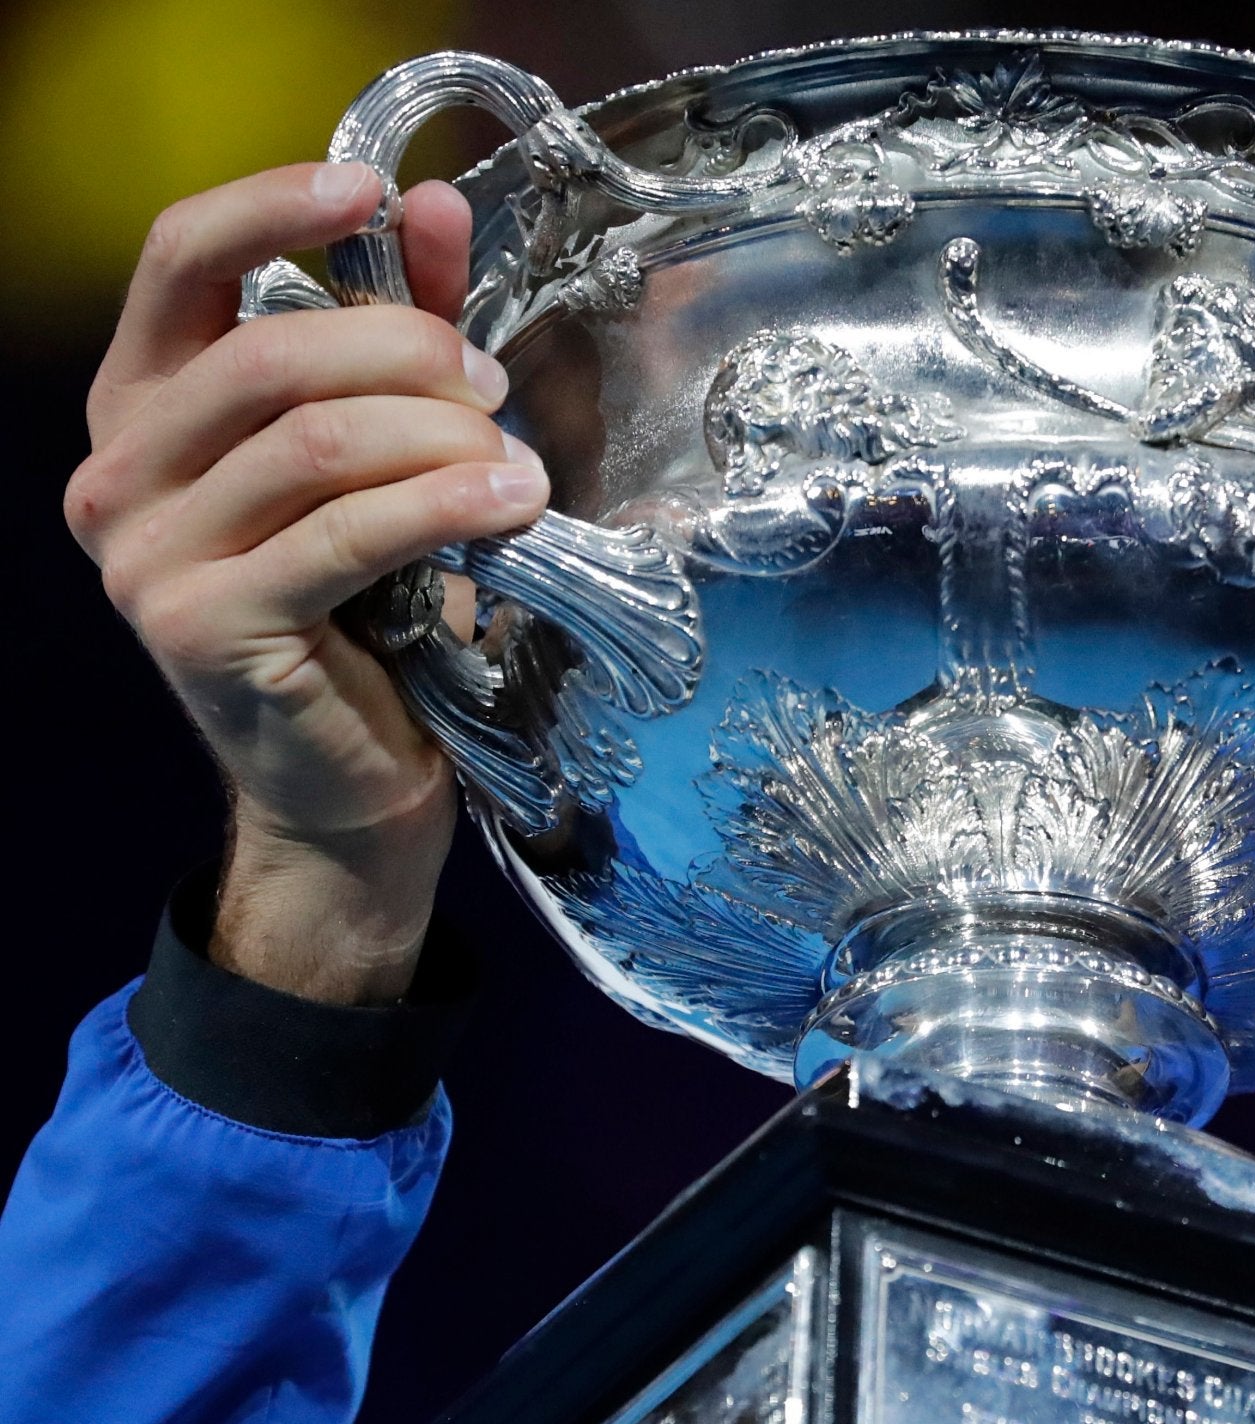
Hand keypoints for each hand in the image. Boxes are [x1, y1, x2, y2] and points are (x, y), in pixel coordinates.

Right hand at [64, 163, 548, 1001]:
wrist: (349, 786)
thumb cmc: (372, 620)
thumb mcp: (387, 457)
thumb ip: (398, 330)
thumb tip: (431, 204)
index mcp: (144, 408)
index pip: (179, 261)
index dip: (273, 207)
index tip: (372, 191)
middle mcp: (119, 471)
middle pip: (271, 353)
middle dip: (406, 353)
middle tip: (493, 388)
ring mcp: (147, 554)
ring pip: (316, 443)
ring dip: (440, 437)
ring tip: (520, 462)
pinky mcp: (205, 625)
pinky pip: (345, 535)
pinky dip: (444, 505)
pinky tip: (514, 501)